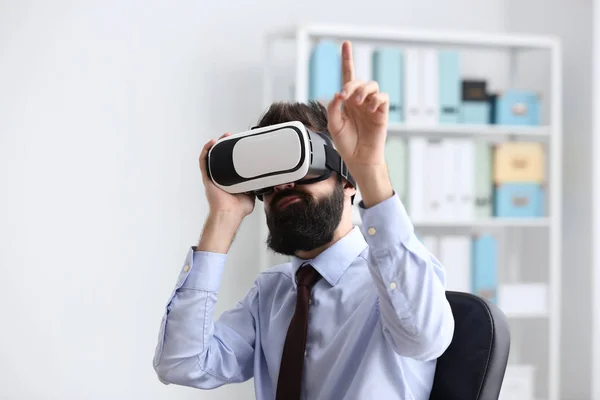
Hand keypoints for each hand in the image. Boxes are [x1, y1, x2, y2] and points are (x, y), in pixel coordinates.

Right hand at [199, 133, 254, 219]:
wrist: (229, 214)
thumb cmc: (238, 209)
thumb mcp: (252, 194)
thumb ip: (256, 187)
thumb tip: (266, 180)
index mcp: (230, 180)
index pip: (231, 162)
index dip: (234, 152)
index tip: (241, 143)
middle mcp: (220, 177)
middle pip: (221, 157)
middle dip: (226, 144)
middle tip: (233, 136)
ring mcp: (213, 177)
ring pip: (212, 156)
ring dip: (217, 144)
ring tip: (225, 136)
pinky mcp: (207, 178)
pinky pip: (204, 161)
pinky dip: (206, 150)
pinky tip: (211, 142)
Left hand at [326, 41, 389, 169]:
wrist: (358, 158)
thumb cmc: (346, 143)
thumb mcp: (333, 125)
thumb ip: (333, 109)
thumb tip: (338, 94)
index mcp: (347, 101)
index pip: (347, 76)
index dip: (347, 59)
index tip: (345, 44)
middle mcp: (359, 100)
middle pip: (358, 80)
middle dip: (351, 85)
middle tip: (345, 96)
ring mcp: (371, 105)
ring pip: (372, 85)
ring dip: (363, 90)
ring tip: (357, 103)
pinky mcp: (381, 113)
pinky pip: (382, 98)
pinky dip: (375, 99)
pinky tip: (368, 108)